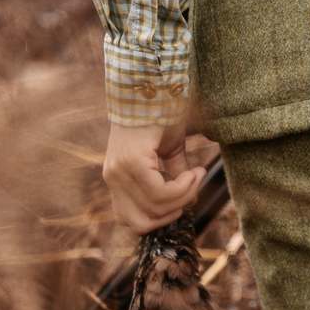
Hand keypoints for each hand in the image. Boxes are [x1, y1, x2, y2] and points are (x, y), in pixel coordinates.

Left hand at [102, 119, 204, 236]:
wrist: (154, 87)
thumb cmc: (162, 114)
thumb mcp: (169, 152)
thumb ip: (173, 176)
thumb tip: (186, 201)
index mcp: (117, 179)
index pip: (132, 221)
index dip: (160, 219)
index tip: (184, 199)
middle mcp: (113, 178)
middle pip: (142, 223)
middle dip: (173, 212)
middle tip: (191, 189)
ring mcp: (119, 172)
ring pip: (155, 207)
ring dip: (184, 196)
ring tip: (196, 175)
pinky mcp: (132, 163)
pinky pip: (160, 192)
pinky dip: (183, 187)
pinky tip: (194, 171)